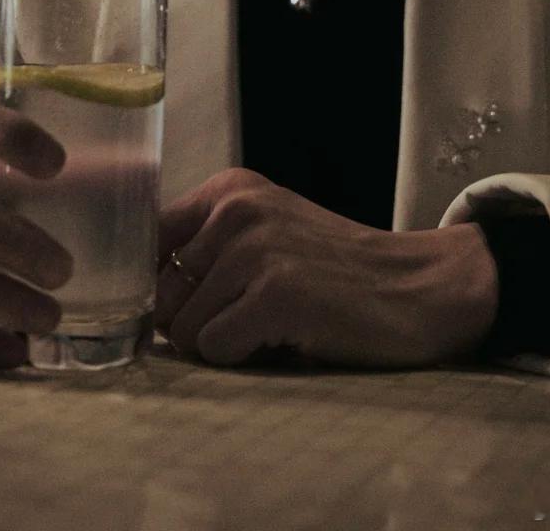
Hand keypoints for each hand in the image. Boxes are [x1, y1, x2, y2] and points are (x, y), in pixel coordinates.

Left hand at [155, 169, 497, 367]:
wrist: (418, 286)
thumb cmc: (333, 270)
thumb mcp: (266, 232)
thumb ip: (204, 247)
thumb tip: (131, 294)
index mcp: (227, 190)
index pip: (142, 241)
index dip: (148, 286)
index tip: (170, 308)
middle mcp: (235, 210)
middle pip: (159, 295)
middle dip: (191, 323)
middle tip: (243, 321)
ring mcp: (255, 249)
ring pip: (183, 328)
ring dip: (221, 343)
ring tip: (270, 325)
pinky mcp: (276, 293)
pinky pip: (216, 349)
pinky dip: (244, 358)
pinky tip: (284, 337)